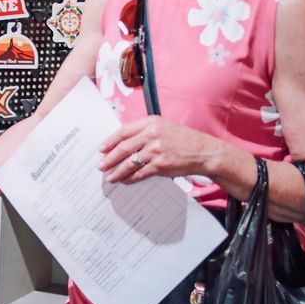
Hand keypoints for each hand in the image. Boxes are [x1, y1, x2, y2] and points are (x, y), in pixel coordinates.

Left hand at [98, 116, 219, 184]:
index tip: (101, 149)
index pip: (123, 131)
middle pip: (123, 148)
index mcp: (150, 122)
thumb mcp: (163, 127)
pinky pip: (140, 173)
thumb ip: (144, 131)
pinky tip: (125, 181)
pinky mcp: (161, 165)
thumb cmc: (183, 139)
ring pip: (130, 163)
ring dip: (117, 171)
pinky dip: (130, 178)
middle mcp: (152, 135)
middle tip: (100, 166)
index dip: (109, 141)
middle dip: (109, 159)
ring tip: (109, 177)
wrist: (204, 152)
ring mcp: (156, 150)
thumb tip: (122, 143)